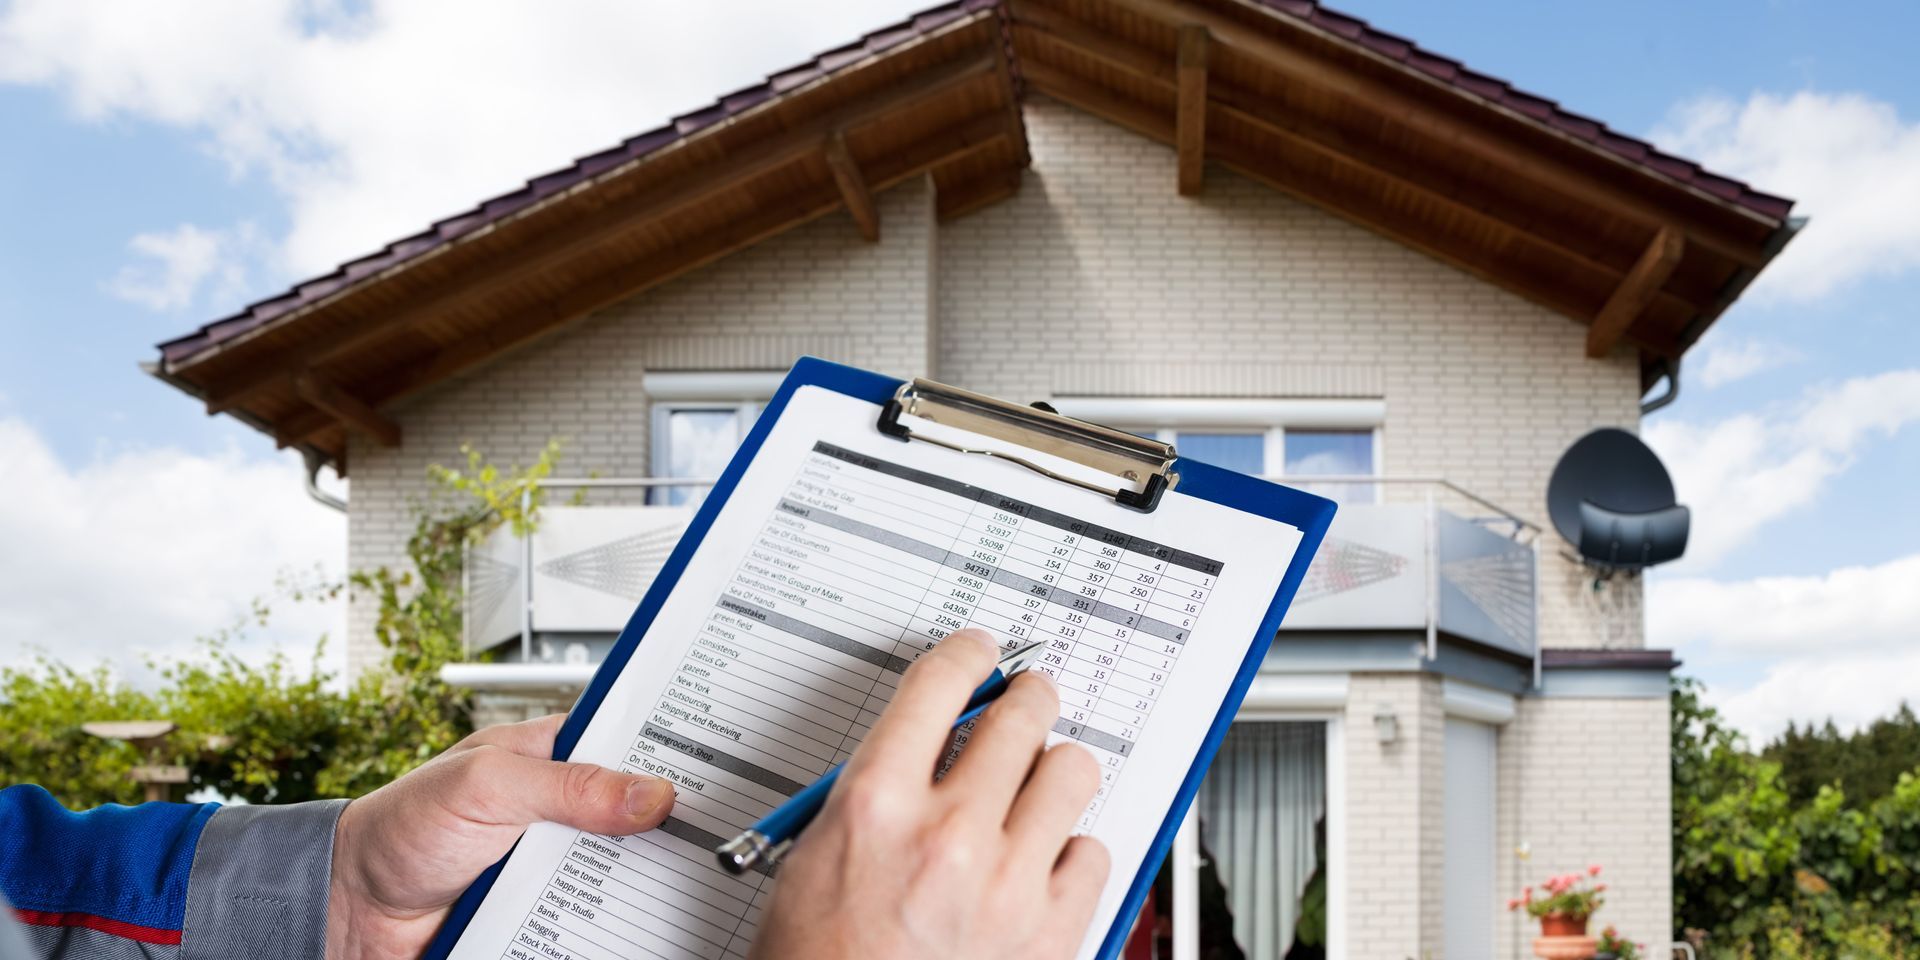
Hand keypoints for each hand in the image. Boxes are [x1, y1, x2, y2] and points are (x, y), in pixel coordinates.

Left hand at [325, 714, 674, 959]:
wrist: (353, 912)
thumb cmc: (400, 829)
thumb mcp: (486, 788)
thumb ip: (567, 787)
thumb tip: (650, 794)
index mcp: (549, 753)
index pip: (629, 741)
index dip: (674, 752)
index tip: (722, 770)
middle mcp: (560, 805)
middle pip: (638, 812)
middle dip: (668, 825)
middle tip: (708, 837)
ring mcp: (556, 859)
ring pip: (624, 869)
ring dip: (641, 879)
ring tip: (681, 884)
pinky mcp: (547, 907)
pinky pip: (594, 914)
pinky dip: (609, 921)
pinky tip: (632, 923)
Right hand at [751, 628, 1110, 959]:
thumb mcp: (813, 859)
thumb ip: (872, 790)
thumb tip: (923, 745)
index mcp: (876, 804)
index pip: (940, 684)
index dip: (969, 654)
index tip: (981, 653)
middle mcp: (950, 833)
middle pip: (1022, 715)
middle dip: (1026, 699)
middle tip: (1026, 702)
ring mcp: (1009, 883)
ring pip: (1071, 772)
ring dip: (1054, 771)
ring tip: (1038, 786)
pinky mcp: (1051, 932)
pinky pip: (1093, 852)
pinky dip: (1072, 854)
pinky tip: (1042, 865)